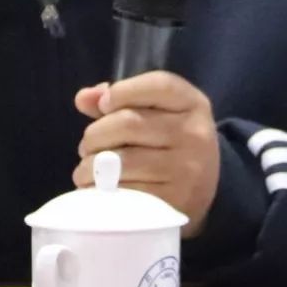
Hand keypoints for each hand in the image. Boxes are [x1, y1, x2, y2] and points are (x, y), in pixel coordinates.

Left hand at [74, 71, 219, 236]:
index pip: (159, 85)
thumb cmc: (168, 143)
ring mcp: (186, 170)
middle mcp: (194, 135)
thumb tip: (84, 98)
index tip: (103, 105)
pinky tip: (96, 187)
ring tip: (88, 167)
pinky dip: (100, 189)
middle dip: (95, 134)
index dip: (122, 91)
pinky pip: (124, 191)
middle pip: (129, 123)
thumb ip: (119, 99)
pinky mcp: (172, 201)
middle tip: (88, 145)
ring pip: (121, 161)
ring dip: (91, 165)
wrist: (202, 192)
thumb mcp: (156, 112)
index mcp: (193, 104)